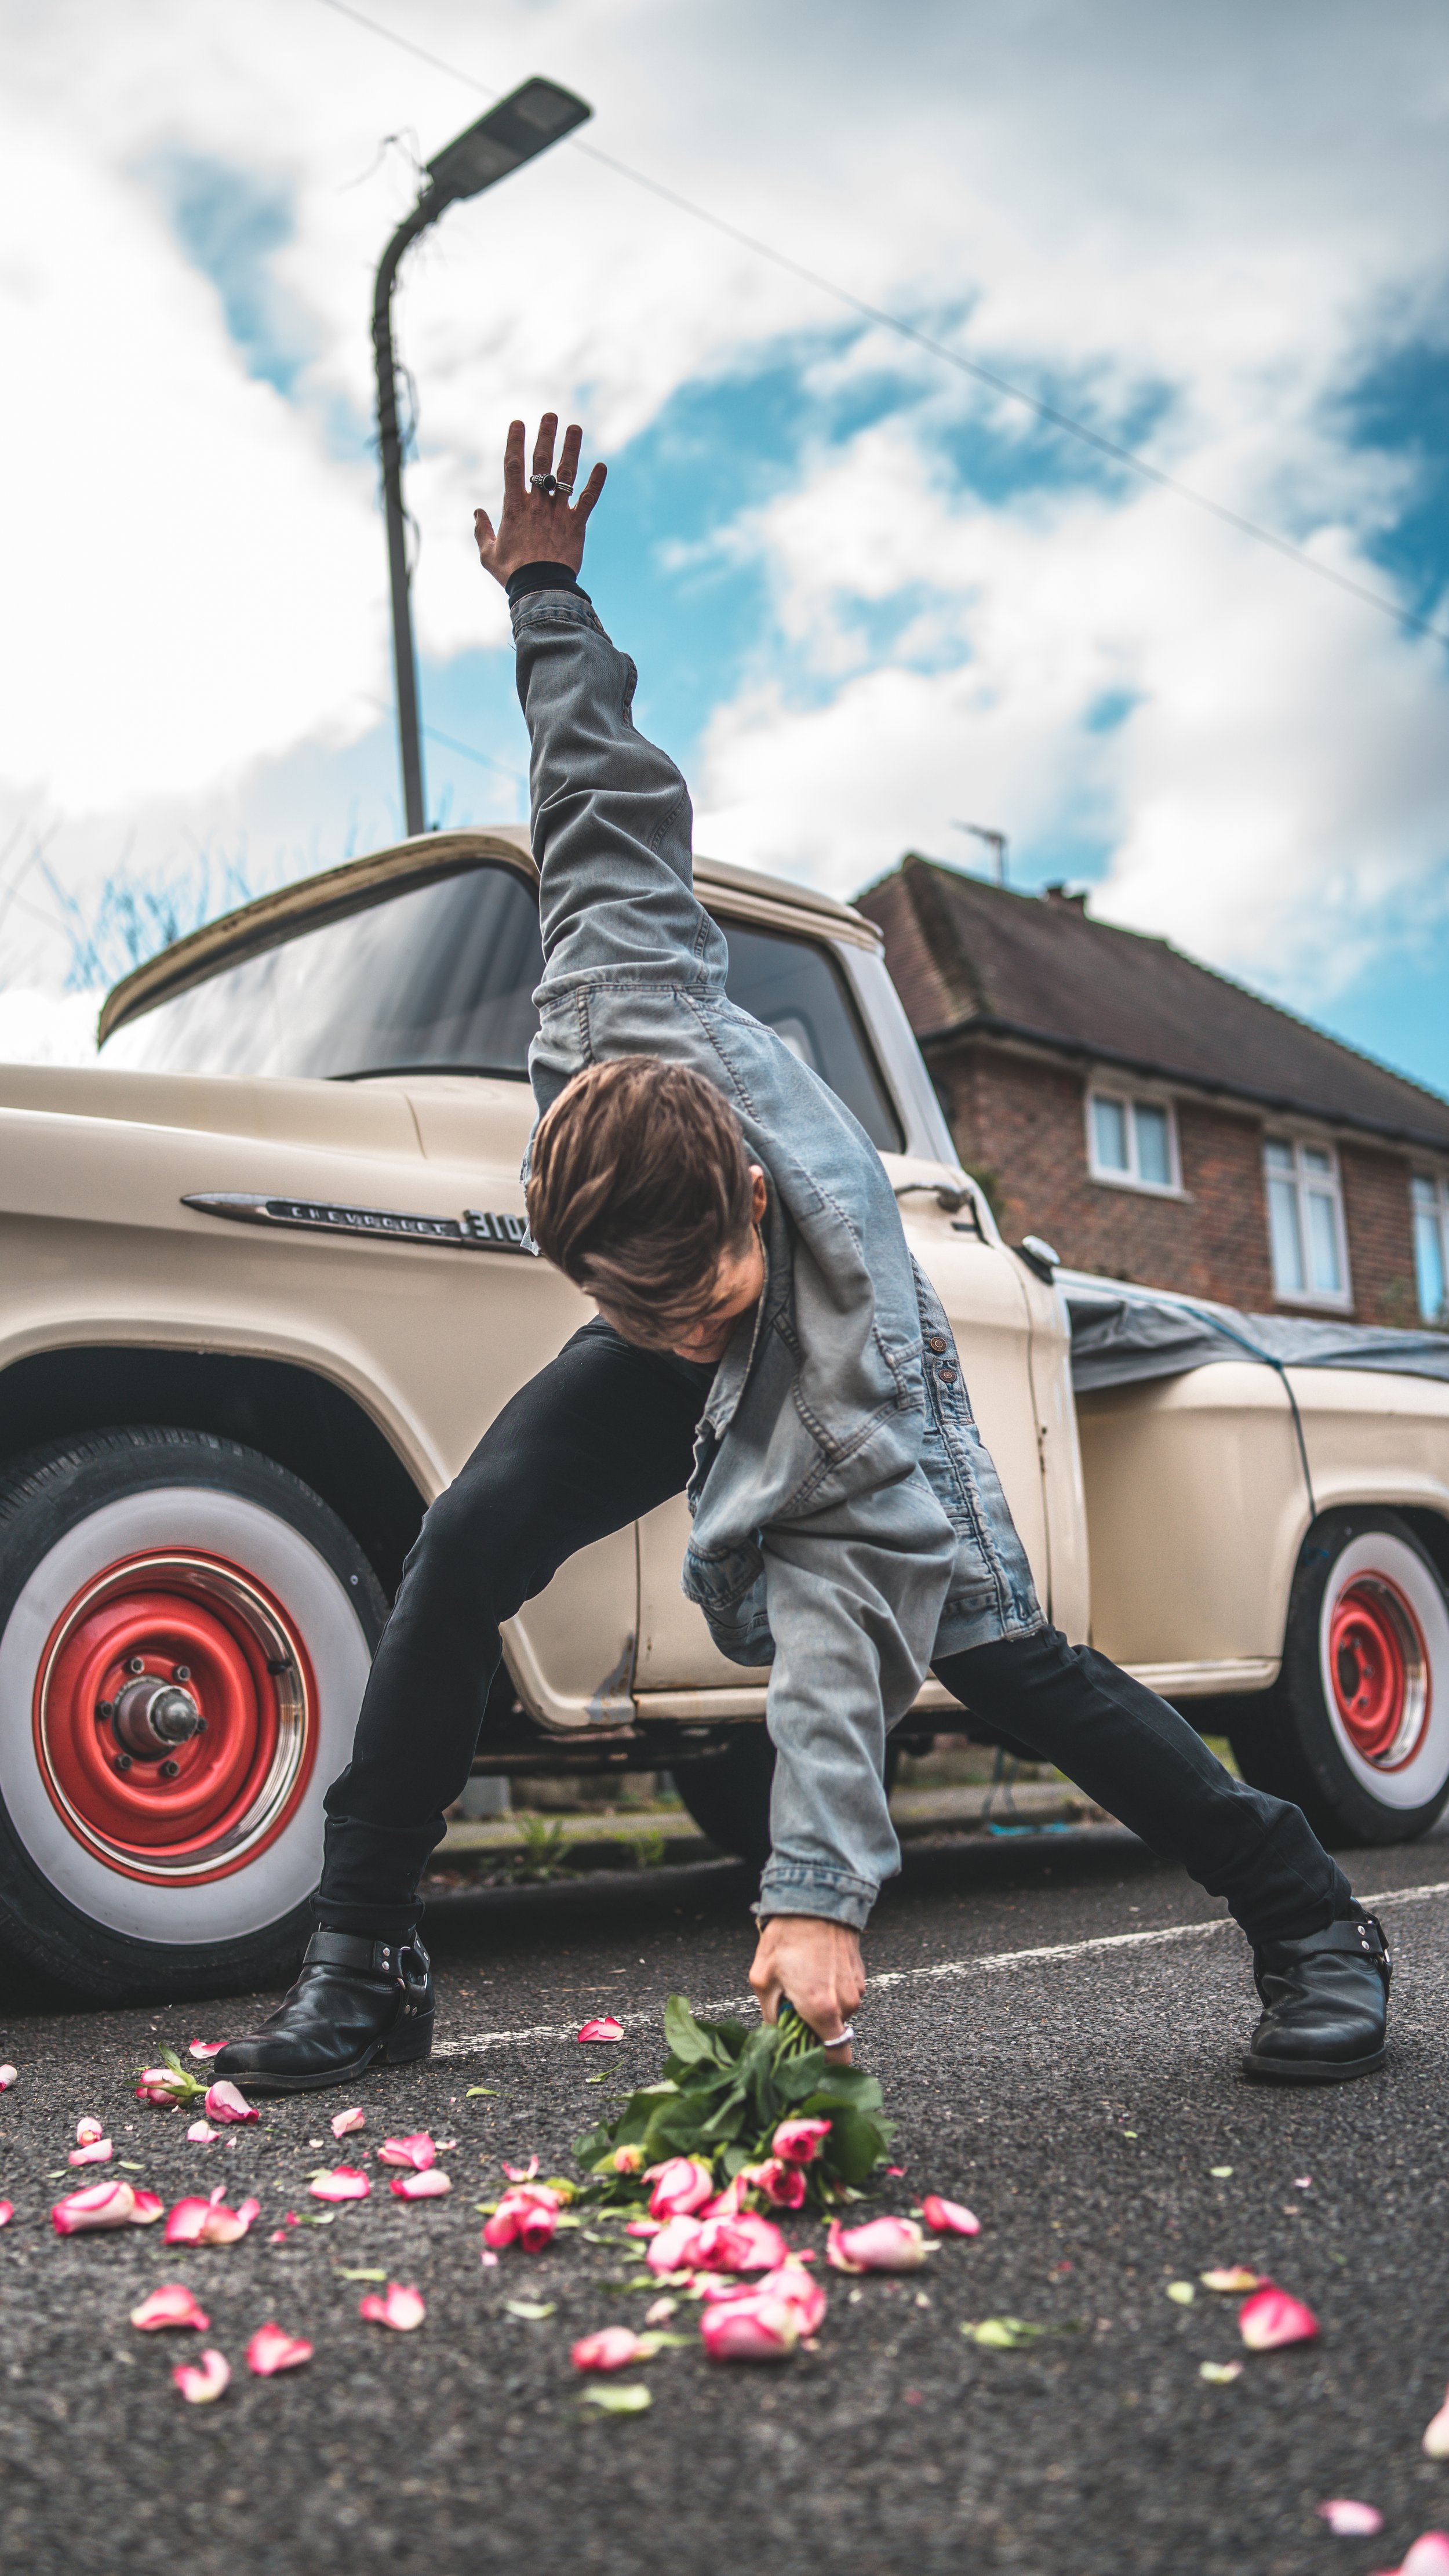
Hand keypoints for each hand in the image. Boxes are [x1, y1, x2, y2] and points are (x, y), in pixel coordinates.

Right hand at [474, 413, 605, 587]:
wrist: (540, 590)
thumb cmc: (513, 574)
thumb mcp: (488, 554)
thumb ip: (482, 531)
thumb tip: (477, 513)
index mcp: (514, 508)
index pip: (513, 467)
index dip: (515, 442)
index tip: (518, 422)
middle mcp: (537, 504)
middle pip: (541, 463)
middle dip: (545, 437)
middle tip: (550, 415)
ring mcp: (558, 513)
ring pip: (565, 475)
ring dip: (571, 449)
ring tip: (575, 427)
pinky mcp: (577, 525)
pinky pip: (588, 500)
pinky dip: (596, 483)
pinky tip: (602, 466)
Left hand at [749, 1915, 864, 2063]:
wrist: (815, 1899)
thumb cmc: (787, 1938)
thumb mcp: (763, 1979)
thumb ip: (771, 2016)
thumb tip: (776, 2035)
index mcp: (822, 2010)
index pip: (837, 2058)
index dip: (822, 2062)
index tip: (804, 2052)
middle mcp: (845, 2004)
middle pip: (832, 2034)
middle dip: (812, 2026)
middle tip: (791, 2005)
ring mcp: (856, 1989)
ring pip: (838, 2013)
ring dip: (820, 2006)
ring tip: (801, 1980)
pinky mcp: (860, 1976)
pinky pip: (843, 1995)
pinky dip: (829, 1990)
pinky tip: (814, 1970)